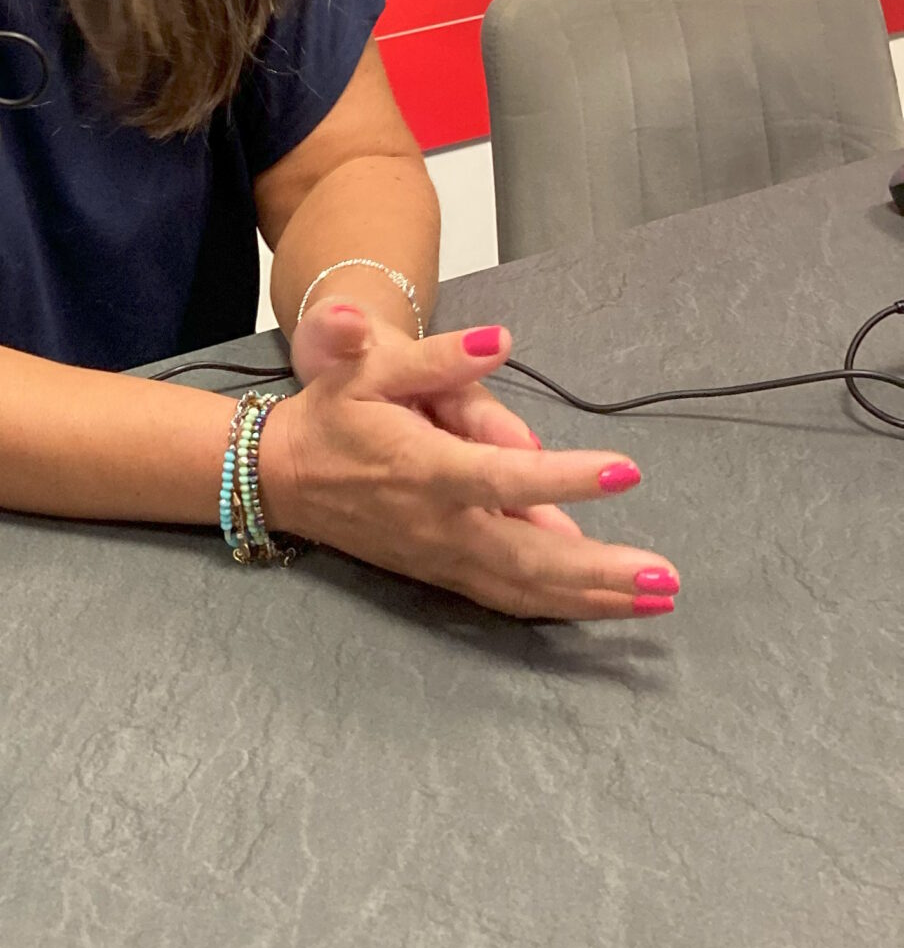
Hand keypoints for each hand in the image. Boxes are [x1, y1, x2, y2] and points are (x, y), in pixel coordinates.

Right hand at [259, 302, 680, 620]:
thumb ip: (437, 355)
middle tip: (666, 575)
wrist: (281, 476)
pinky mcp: (441, 572)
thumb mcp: (369, 366)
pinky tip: (602, 607)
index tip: (624, 471)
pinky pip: (507, 599)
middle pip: (530, 559)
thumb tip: (500, 339)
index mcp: (425, 469)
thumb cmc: (332, 413)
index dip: (566, 479)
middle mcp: (439, 525)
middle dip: (602, 571)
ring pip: (525, 590)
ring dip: (593, 599)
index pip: (505, 479)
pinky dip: (558, 608)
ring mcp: (440, 557)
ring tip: (656, 598)